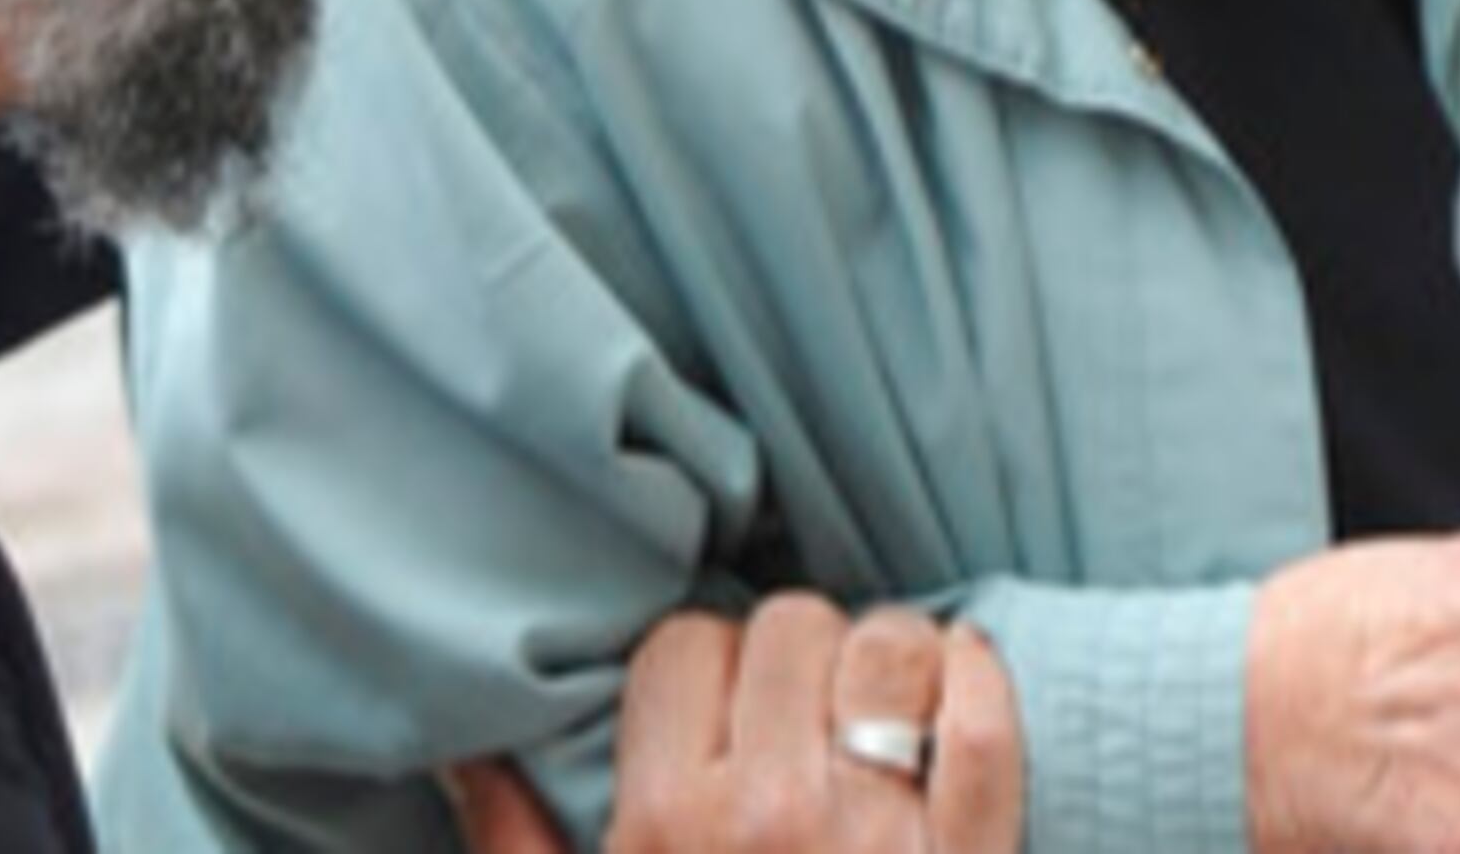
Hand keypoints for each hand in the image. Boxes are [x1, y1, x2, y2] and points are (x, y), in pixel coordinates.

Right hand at [444, 594, 1023, 853]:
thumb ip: (517, 847)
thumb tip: (473, 756)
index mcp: (664, 828)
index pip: (685, 646)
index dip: (700, 665)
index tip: (717, 705)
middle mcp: (771, 814)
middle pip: (791, 628)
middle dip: (794, 655)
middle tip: (800, 706)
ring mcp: (880, 835)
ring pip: (891, 648)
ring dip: (888, 658)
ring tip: (878, 700)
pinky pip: (986, 722)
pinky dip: (978, 679)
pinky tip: (961, 676)